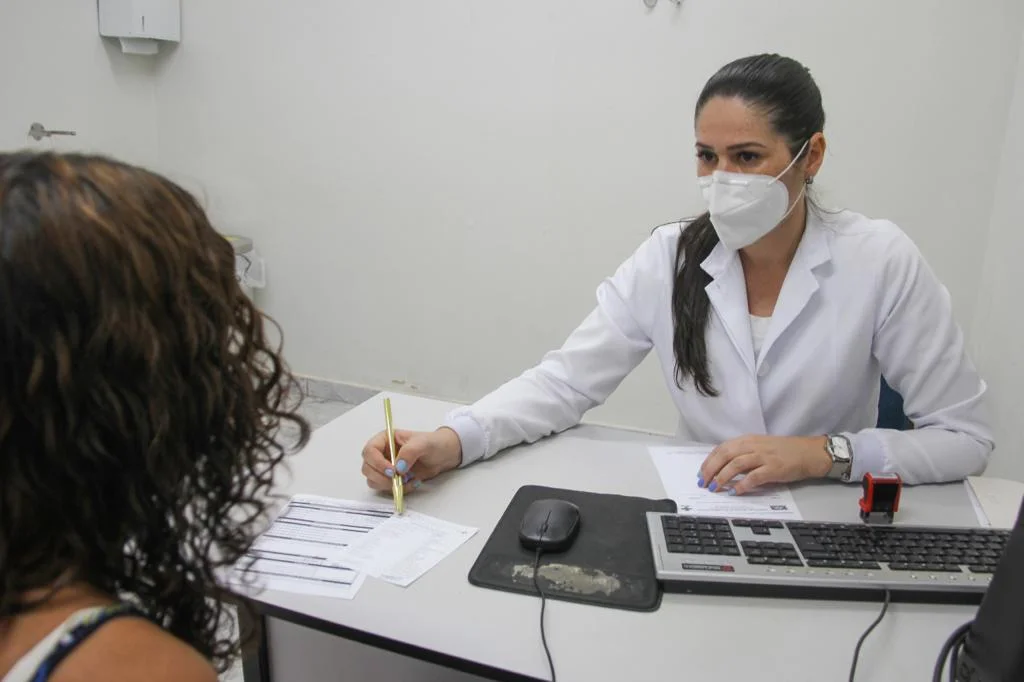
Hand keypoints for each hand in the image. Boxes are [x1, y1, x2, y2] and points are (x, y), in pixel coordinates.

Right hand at [361, 427, 462, 493]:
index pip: (369, 451)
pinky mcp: (392, 479)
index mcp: (385, 439)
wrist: (444, 455)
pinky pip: (386, 488)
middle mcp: (381, 453)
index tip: (392, 470)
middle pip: (367, 468)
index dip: (377, 462)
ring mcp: (385, 467)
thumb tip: (398, 467)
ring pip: (373, 480)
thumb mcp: (423, 443)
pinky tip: (412, 483)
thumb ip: (410, 452)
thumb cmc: (433, 443)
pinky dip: (397, 489)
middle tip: (398, 479)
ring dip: (388, 485)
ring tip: (408, 480)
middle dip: (381, 477)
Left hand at [697, 435, 830, 494]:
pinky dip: (742, 485)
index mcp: (747, 440)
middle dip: (710, 470)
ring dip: (722, 477)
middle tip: (703, 483)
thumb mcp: (759, 447)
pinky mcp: (773, 468)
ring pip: (736, 464)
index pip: (721, 449)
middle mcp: (752, 446)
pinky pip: (753, 477)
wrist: (808, 452)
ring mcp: (763, 456)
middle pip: (725, 455)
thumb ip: (742, 454)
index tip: (700, 473)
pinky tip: (734, 492)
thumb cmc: (783, 451)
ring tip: (715, 488)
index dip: (708, 461)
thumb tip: (723, 468)